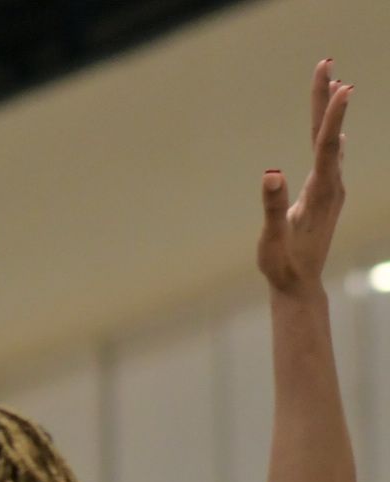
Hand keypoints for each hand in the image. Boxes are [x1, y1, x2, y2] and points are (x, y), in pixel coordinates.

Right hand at [258, 61, 351, 295]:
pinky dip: (328, 133)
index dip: (333, 114)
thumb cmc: (283, 265)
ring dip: (329, 111)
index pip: (326, 145)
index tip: (342, 85)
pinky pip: (327, 155)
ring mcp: (331, 189)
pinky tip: (331, 130)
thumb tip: (271, 173)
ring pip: (330, 141)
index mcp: (321, 192)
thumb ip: (273, 207)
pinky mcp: (325, 194)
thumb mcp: (273, 240)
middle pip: (330, 133)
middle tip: (327, 63)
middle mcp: (332, 185)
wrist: (300, 286)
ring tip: (333, 83)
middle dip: (328, 98)